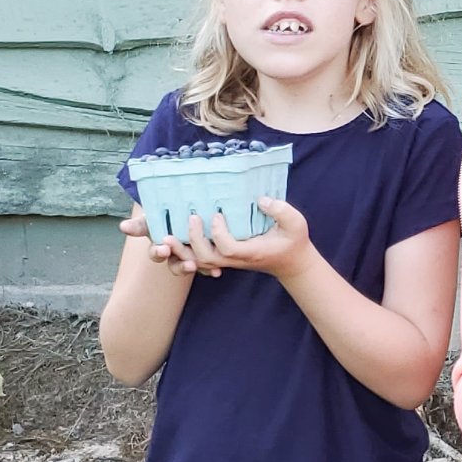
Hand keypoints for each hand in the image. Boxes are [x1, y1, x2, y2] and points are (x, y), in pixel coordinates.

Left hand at [120, 199, 311, 279]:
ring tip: (165, 235)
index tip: (216, 214)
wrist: (291, 262)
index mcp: (251, 252)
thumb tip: (262, 199)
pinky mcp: (223, 257)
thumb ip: (281, 211)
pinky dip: (184, 251)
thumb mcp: (296, 223)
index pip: (227, 248)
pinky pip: (199, 258)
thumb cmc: (294, 241)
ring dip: (181, 250)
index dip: (217, 234)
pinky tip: (173, 237)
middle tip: (191, 217)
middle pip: (206, 258)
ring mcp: (228, 261)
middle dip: (194, 240)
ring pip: (198, 261)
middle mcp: (235, 260)